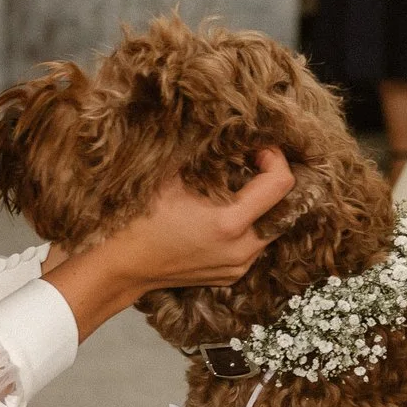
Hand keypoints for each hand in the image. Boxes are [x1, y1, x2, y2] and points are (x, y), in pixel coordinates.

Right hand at [101, 147, 295, 291]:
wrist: (122, 266)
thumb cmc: (140, 220)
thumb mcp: (169, 176)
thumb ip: (202, 154)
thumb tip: (225, 130)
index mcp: (229, 223)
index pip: (280, 185)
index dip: (275, 159)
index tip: (259, 150)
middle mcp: (241, 249)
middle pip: (284, 208)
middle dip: (272, 182)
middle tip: (251, 164)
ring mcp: (238, 266)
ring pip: (271, 229)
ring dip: (262, 205)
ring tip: (239, 188)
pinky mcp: (231, 276)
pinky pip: (254, 245)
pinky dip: (250, 226)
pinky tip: (226, 214)